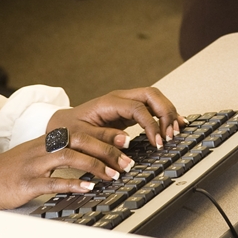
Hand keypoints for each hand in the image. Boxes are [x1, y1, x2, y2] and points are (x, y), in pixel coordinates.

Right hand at [0, 128, 132, 208]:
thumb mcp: (34, 156)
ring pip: (69, 156)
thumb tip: (85, 156)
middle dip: (106, 148)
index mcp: (46, 140)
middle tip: (127, 160)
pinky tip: (88, 187)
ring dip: (94, 165)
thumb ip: (57, 153)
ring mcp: (34, 164)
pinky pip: (53, 181)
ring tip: (113, 174)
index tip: (125, 140)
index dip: (104, 135)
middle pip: (79, 139)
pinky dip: (73, 182)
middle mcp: (42, 148)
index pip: (80, 131)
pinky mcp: (27, 182)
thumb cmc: (8, 171)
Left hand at [48, 87, 184, 148]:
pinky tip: (174, 124)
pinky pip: (151, 107)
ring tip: (176, 132)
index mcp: (109, 103)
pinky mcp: (129, 112)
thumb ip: (103, 139)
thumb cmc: (69, 131)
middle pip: (152, 95)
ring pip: (155, 98)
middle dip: (166, 113)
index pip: (138, 107)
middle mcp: (120, 99)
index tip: (157, 142)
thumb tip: (126, 141)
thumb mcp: (81, 137)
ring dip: (168, 113)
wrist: (62, 126)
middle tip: (171, 135)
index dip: (151, 124)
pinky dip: (164, 115)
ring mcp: (125, 103)